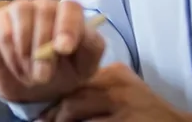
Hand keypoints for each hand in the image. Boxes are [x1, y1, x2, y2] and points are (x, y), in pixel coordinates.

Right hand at [0, 0, 104, 104]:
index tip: (64, 49)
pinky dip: (11, 56)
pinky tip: (18, 68)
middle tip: (43, 77)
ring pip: (22, 17)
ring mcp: (19, 9)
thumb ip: (90, 48)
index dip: (67, 26)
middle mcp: (44, 6)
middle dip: (43, 48)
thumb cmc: (65, 72)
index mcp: (69, 13)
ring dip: (26, 53)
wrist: (36, 88)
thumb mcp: (85, 66)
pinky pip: (3, 33)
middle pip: (44, 11)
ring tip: (31, 75)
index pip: (70, 7)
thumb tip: (68, 42)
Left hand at [45, 63, 191, 121]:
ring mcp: (123, 108)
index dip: (55, 99)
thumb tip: (60, 100)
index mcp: (114, 75)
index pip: (76, 83)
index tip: (42, 112)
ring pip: (78, 116)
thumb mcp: (126, 89)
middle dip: (54, 116)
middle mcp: (117, 87)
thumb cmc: (149, 112)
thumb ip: (100, 87)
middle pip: (72, 101)